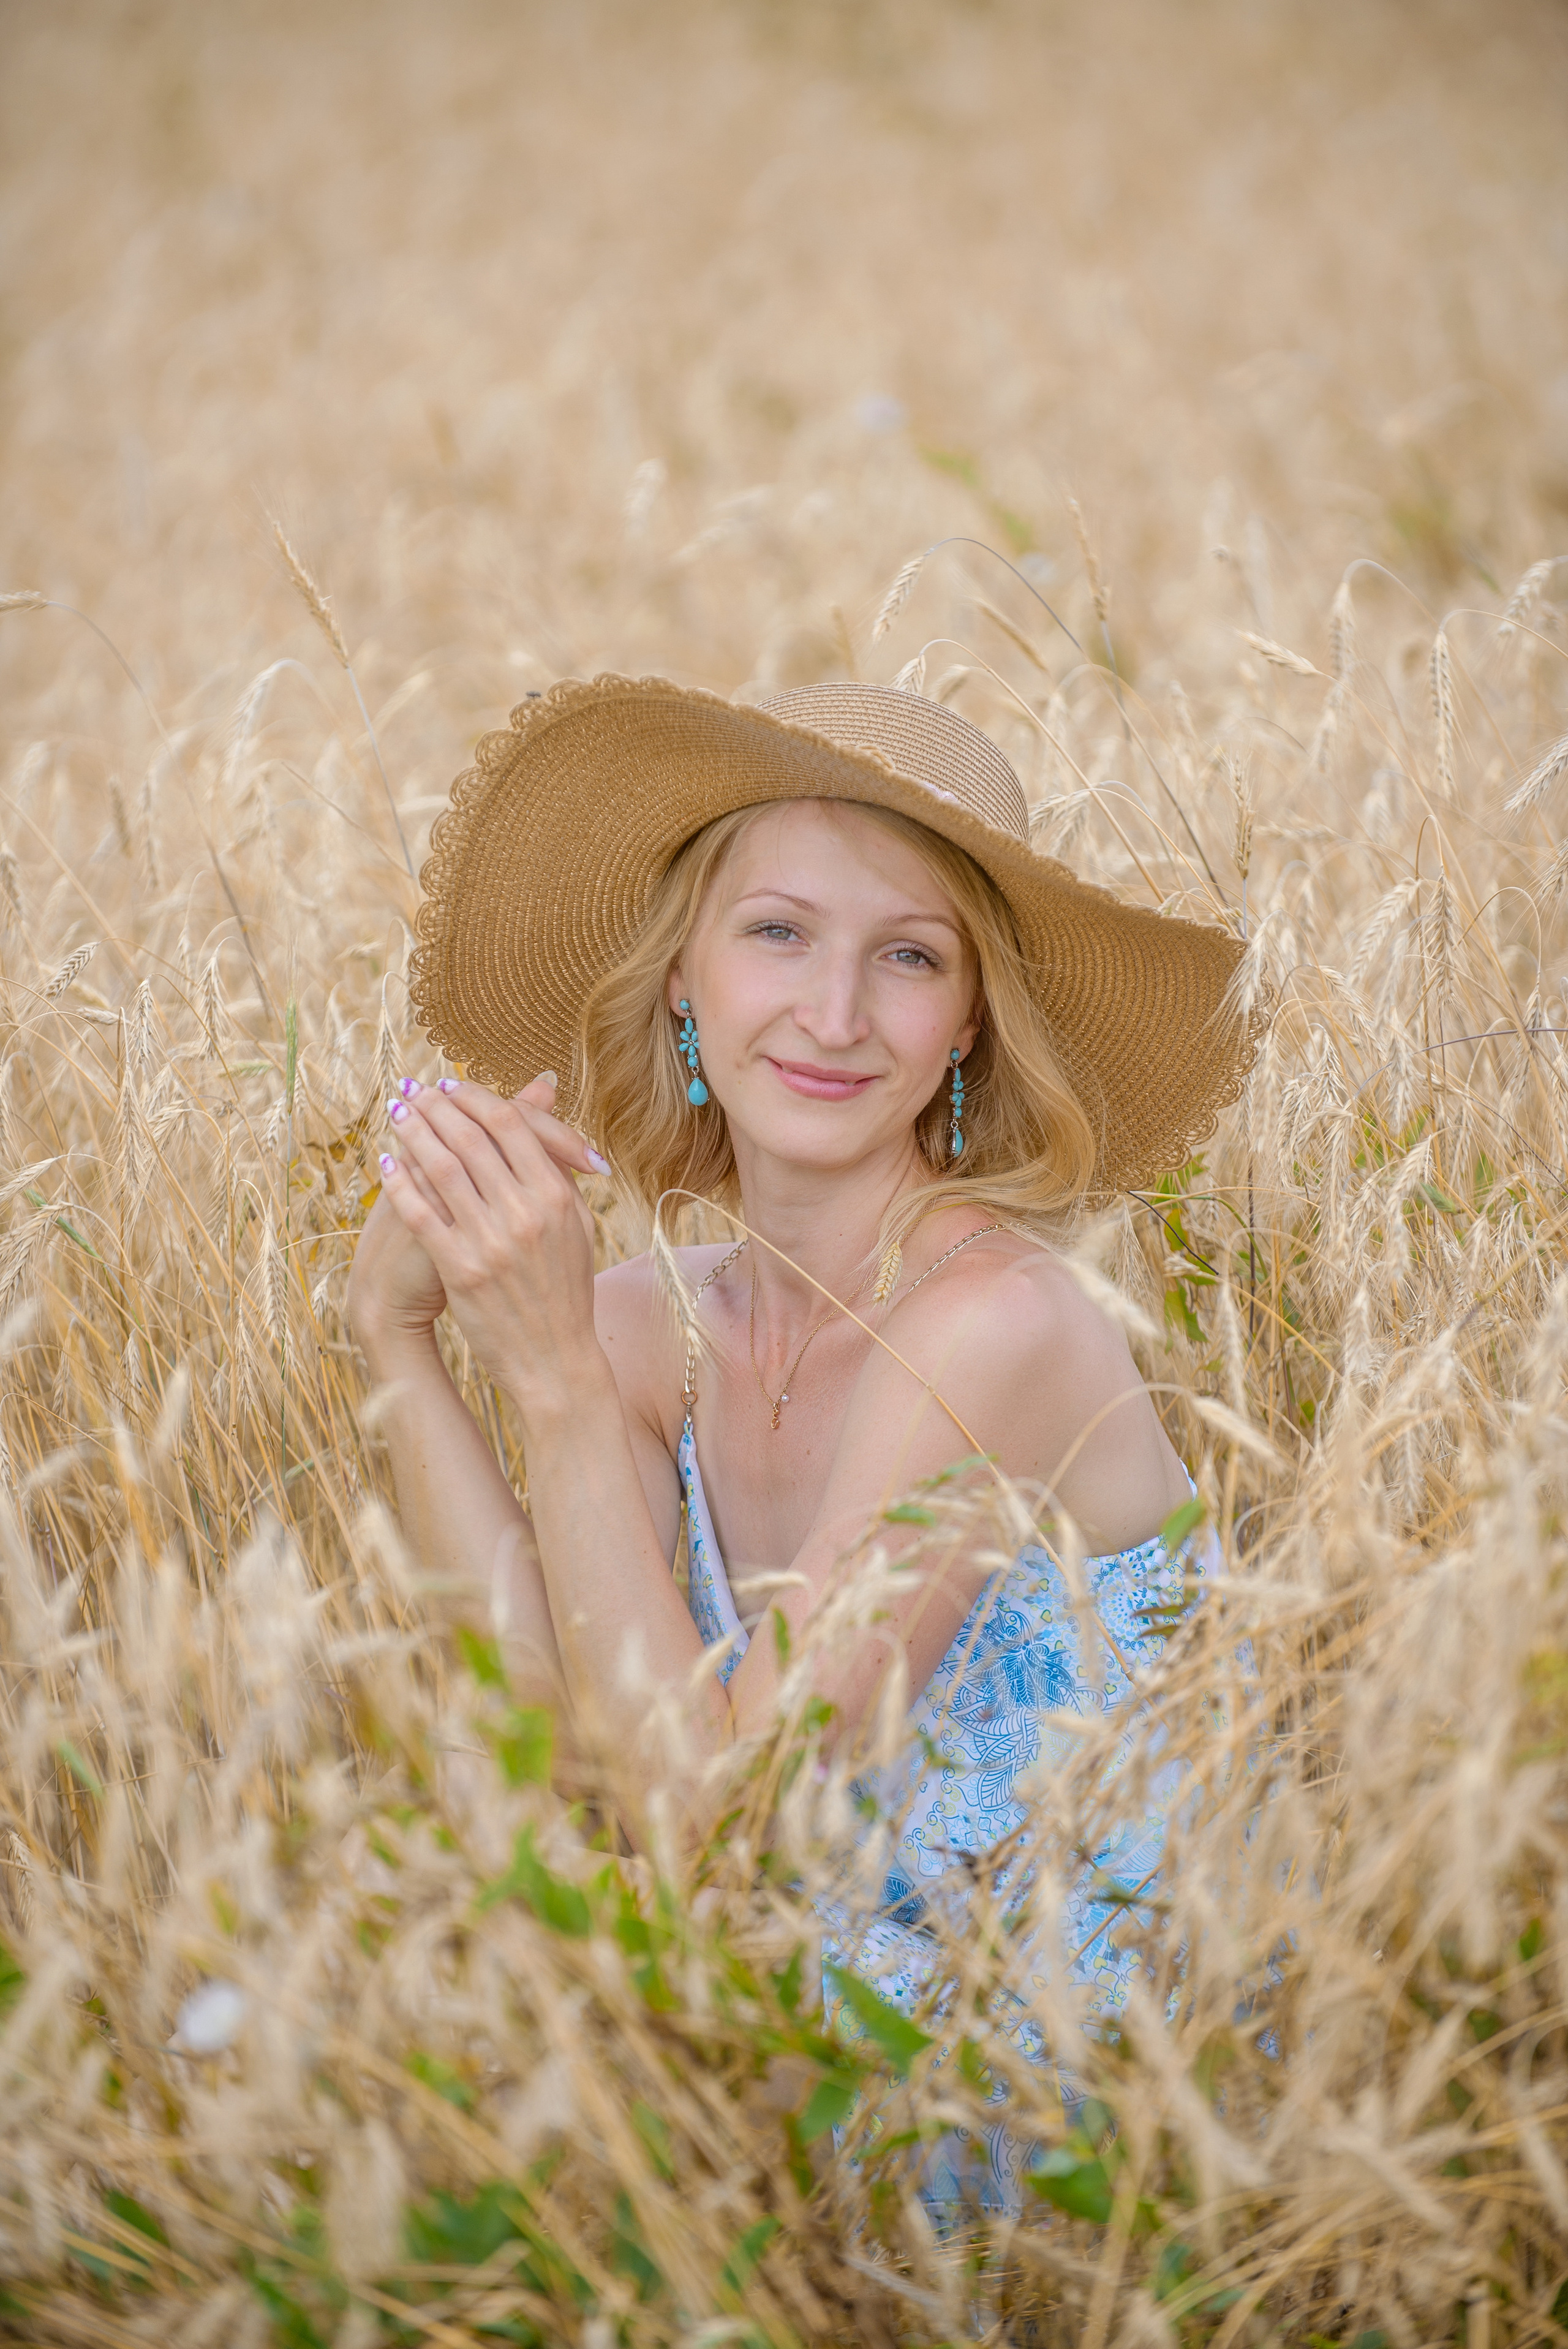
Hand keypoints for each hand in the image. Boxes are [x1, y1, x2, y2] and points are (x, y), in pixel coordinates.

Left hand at [371, 1072, 608, 1409]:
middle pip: (471, 1137)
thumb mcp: (575, 1227)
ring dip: (413, 1132)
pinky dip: (400, 1182)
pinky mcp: (460, 1270)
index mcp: (557, 1197)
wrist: (554, 1359)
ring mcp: (491, 1242)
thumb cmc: (564, 1289)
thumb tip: (544, 1110)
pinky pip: (421, 1213)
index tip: (450, 1086)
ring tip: (397, 1112)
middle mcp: (526, 1213)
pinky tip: (386, 1162)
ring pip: (441, 1168)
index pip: (510, 1124)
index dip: (475, 1097)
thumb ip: (559, 1170)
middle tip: (413, 1089)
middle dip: (435, 1106)